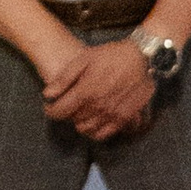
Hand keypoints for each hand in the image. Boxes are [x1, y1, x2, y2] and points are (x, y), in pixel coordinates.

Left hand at [41, 36, 155, 139]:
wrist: (143, 58)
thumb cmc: (112, 55)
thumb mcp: (84, 59)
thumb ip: (64, 78)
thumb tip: (48, 95)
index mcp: (86, 91)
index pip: (60, 111)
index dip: (51, 111)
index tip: (49, 108)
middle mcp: (98, 107)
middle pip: (73, 120)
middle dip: (67, 114)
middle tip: (68, 106)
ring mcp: (112, 114)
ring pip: (87, 129)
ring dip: (80, 122)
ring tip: (81, 112)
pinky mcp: (124, 118)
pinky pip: (104, 134)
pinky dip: (95, 131)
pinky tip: (94, 121)